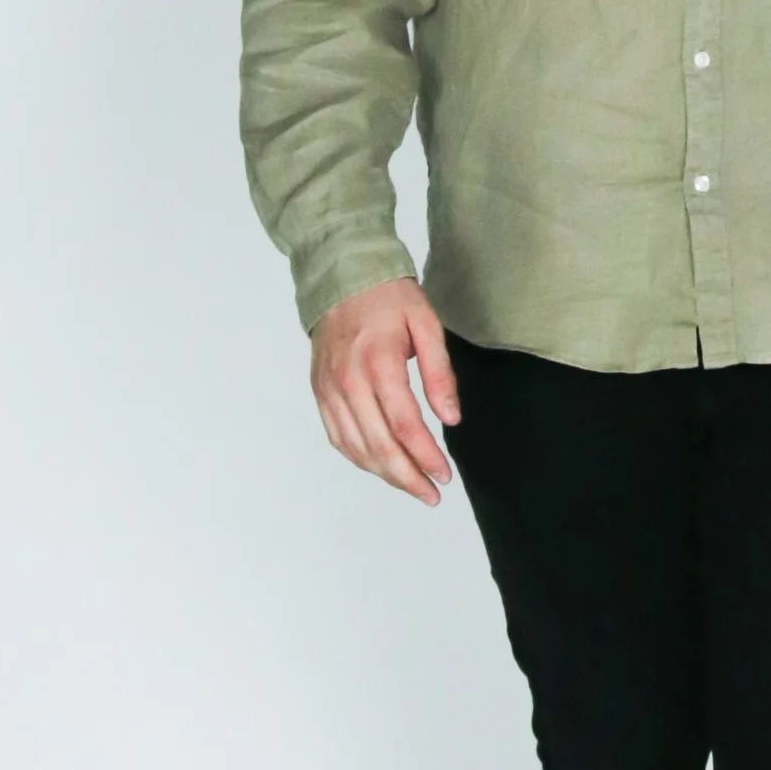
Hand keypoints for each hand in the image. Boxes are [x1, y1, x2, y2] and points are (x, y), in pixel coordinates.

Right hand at [309, 278, 459, 505]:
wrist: (341, 275)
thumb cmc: (388, 297)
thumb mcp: (426, 324)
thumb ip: (440, 373)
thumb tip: (450, 418)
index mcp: (378, 362)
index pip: (405, 425)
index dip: (426, 456)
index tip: (444, 474)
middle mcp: (348, 381)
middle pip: (378, 445)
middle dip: (408, 477)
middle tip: (432, 493)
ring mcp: (329, 389)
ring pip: (356, 447)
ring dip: (384, 474)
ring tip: (412, 486)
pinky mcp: (320, 392)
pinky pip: (337, 436)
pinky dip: (359, 458)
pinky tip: (380, 466)